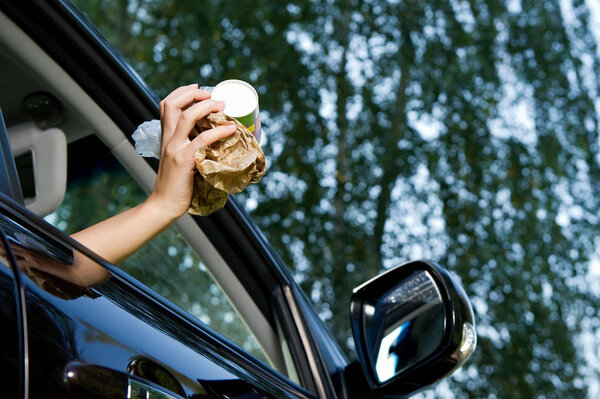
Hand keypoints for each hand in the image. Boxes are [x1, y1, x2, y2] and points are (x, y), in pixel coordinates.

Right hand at [147, 84, 236, 219]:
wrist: (164, 204)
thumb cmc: (176, 185)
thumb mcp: (179, 160)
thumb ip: (188, 147)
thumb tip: (211, 141)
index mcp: (166, 137)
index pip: (166, 105)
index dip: (181, 92)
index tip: (198, 89)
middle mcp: (168, 139)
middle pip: (172, 105)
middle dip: (193, 94)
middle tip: (213, 95)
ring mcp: (174, 149)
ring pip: (186, 117)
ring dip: (206, 107)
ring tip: (223, 105)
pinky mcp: (183, 161)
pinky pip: (201, 140)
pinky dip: (218, 132)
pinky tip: (231, 129)